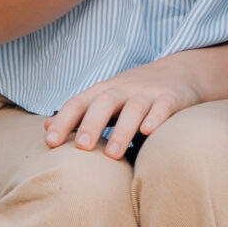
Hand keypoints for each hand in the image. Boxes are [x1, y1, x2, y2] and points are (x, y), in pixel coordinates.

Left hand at [45, 62, 202, 156]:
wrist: (181, 71)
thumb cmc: (134, 92)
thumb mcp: (105, 98)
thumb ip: (79, 113)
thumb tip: (46, 128)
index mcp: (103, 92)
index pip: (79, 103)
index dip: (64, 121)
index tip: (50, 142)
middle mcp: (124, 90)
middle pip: (104, 103)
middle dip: (92, 124)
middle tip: (81, 147)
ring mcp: (148, 93)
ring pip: (134, 109)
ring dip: (123, 131)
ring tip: (114, 156)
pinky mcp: (172, 98)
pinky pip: (163, 107)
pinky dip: (156, 118)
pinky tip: (149, 132)